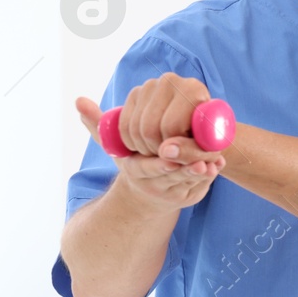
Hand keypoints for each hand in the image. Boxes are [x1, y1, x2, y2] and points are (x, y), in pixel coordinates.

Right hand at [75, 95, 223, 210]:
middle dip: (185, 168)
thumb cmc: (132, 160)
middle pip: (170, 177)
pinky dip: (210, 175)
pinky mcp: (190, 195)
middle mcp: (152, 185)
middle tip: (200, 158)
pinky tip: (218, 166)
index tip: (169, 151)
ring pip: (188, 182)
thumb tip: (79, 101)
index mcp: (134, 171)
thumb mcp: (115, 145)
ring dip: (202, 172)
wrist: (147, 193)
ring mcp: (172, 192)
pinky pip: (201, 186)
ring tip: (213, 161)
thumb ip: (99, 123)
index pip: (146, 168)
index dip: (159, 161)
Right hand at [104, 72, 214, 156]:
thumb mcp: (206, 150)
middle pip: (150, 128)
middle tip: (168, 156)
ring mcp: (150, 85)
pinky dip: (131, 142)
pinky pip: (123, 125)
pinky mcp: (135, 92)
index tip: (181, 154)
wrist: (198, 126)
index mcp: (193, 89)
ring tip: (161, 151)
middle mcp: (170, 80)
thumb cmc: (207, 140)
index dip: (173, 148)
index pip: (172, 126)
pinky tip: (146, 145)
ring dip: (144, 148)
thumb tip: (165, 151)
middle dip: (156, 150)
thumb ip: (191, 153)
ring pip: (134, 128)